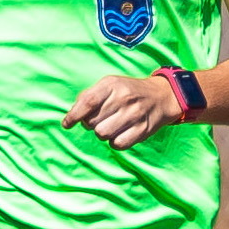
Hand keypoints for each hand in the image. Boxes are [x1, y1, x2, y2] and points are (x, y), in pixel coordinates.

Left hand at [63, 74, 182, 148]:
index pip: (87, 102)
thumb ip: (88, 96)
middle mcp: (123, 98)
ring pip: (102, 134)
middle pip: (92, 122)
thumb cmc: (128, 91)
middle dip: (91, 123)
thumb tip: (72, 117)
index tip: (67, 124)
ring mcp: (134, 114)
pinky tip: (120, 132)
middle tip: (101, 118)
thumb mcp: (109, 84)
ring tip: (111, 125)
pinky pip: (117, 144)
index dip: (73, 116)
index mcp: (112, 85)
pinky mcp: (142, 130)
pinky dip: (115, 142)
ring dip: (102, 133)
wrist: (161, 96)